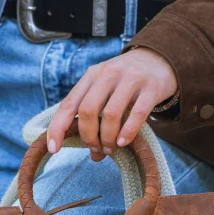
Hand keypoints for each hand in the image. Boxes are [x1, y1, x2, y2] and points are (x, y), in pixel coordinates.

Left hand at [46, 48, 177, 160]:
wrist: (159, 59)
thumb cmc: (126, 82)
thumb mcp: (105, 90)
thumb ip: (96, 118)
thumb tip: (94, 155)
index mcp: (91, 75)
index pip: (69, 104)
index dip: (58, 127)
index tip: (53, 148)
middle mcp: (108, 74)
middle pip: (88, 110)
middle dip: (88, 136)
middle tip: (96, 149)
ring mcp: (131, 79)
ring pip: (111, 114)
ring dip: (108, 138)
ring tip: (110, 149)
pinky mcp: (151, 88)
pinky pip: (136, 114)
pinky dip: (127, 132)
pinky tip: (122, 142)